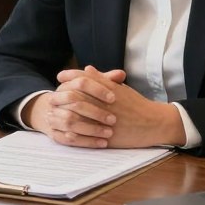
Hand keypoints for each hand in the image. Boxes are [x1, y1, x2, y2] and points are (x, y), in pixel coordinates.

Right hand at [21, 66, 126, 147]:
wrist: (60, 113)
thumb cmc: (84, 99)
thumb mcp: (94, 88)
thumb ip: (107, 80)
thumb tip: (121, 74)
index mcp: (66, 85)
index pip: (81, 82)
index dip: (98, 89)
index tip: (113, 98)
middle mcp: (56, 99)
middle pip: (73, 101)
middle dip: (95, 111)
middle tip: (113, 119)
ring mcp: (53, 116)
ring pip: (70, 122)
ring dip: (91, 128)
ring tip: (109, 133)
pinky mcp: (55, 133)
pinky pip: (68, 139)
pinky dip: (87, 141)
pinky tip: (102, 143)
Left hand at [53, 66, 185, 148]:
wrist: (153, 123)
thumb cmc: (137, 104)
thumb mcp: (121, 88)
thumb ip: (103, 79)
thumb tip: (87, 69)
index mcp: (108, 89)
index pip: (84, 79)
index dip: (70, 76)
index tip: (60, 76)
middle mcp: (105, 103)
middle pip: (76, 95)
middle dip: (62, 94)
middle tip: (52, 95)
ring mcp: (104, 119)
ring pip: (77, 115)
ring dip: (63, 113)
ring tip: (53, 111)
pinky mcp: (106, 135)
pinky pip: (85, 133)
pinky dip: (73, 130)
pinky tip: (65, 128)